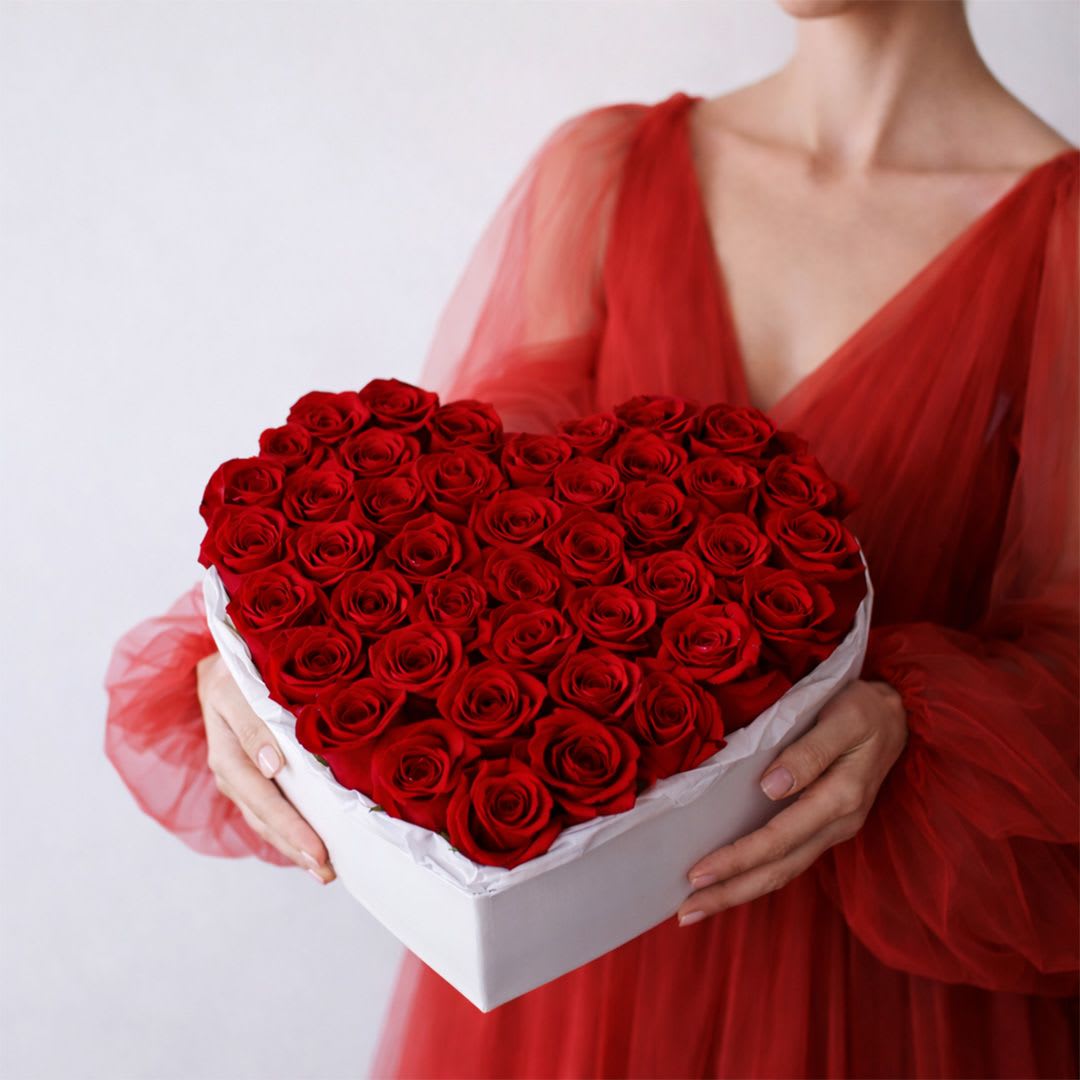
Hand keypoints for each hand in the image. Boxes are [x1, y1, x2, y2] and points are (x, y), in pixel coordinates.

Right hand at [197, 651, 334, 883]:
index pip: (263, 798)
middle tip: (328, 871)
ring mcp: (239, 780)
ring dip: (293, 848)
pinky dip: (289, 833)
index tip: (319, 849)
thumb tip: (272, 766)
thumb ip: (253, 725)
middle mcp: (231, 773)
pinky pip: (268, 812)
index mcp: (227, 752)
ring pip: (265, 822)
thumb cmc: (235, 674)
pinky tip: (310, 850)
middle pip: (264, 819)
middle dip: (296, 846)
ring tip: (325, 871)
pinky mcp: (249, 781)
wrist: (219, 669)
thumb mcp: (239, 689)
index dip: (291, 826)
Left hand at [677, 678, 906, 925]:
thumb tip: (770, 787)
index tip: (697, 874)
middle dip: (730, 893)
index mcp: (840, 799)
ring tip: (696, 908)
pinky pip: (788, 857)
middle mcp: (837, 824)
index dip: (738, 859)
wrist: (898, 714)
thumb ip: (809, 753)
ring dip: (740, 891)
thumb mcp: (843, 719)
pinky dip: (756, 873)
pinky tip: (730, 880)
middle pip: (779, 869)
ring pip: (783, 870)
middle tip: (685, 913)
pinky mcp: (824, 825)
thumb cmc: (865, 709)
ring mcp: (832, 829)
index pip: (779, 839)